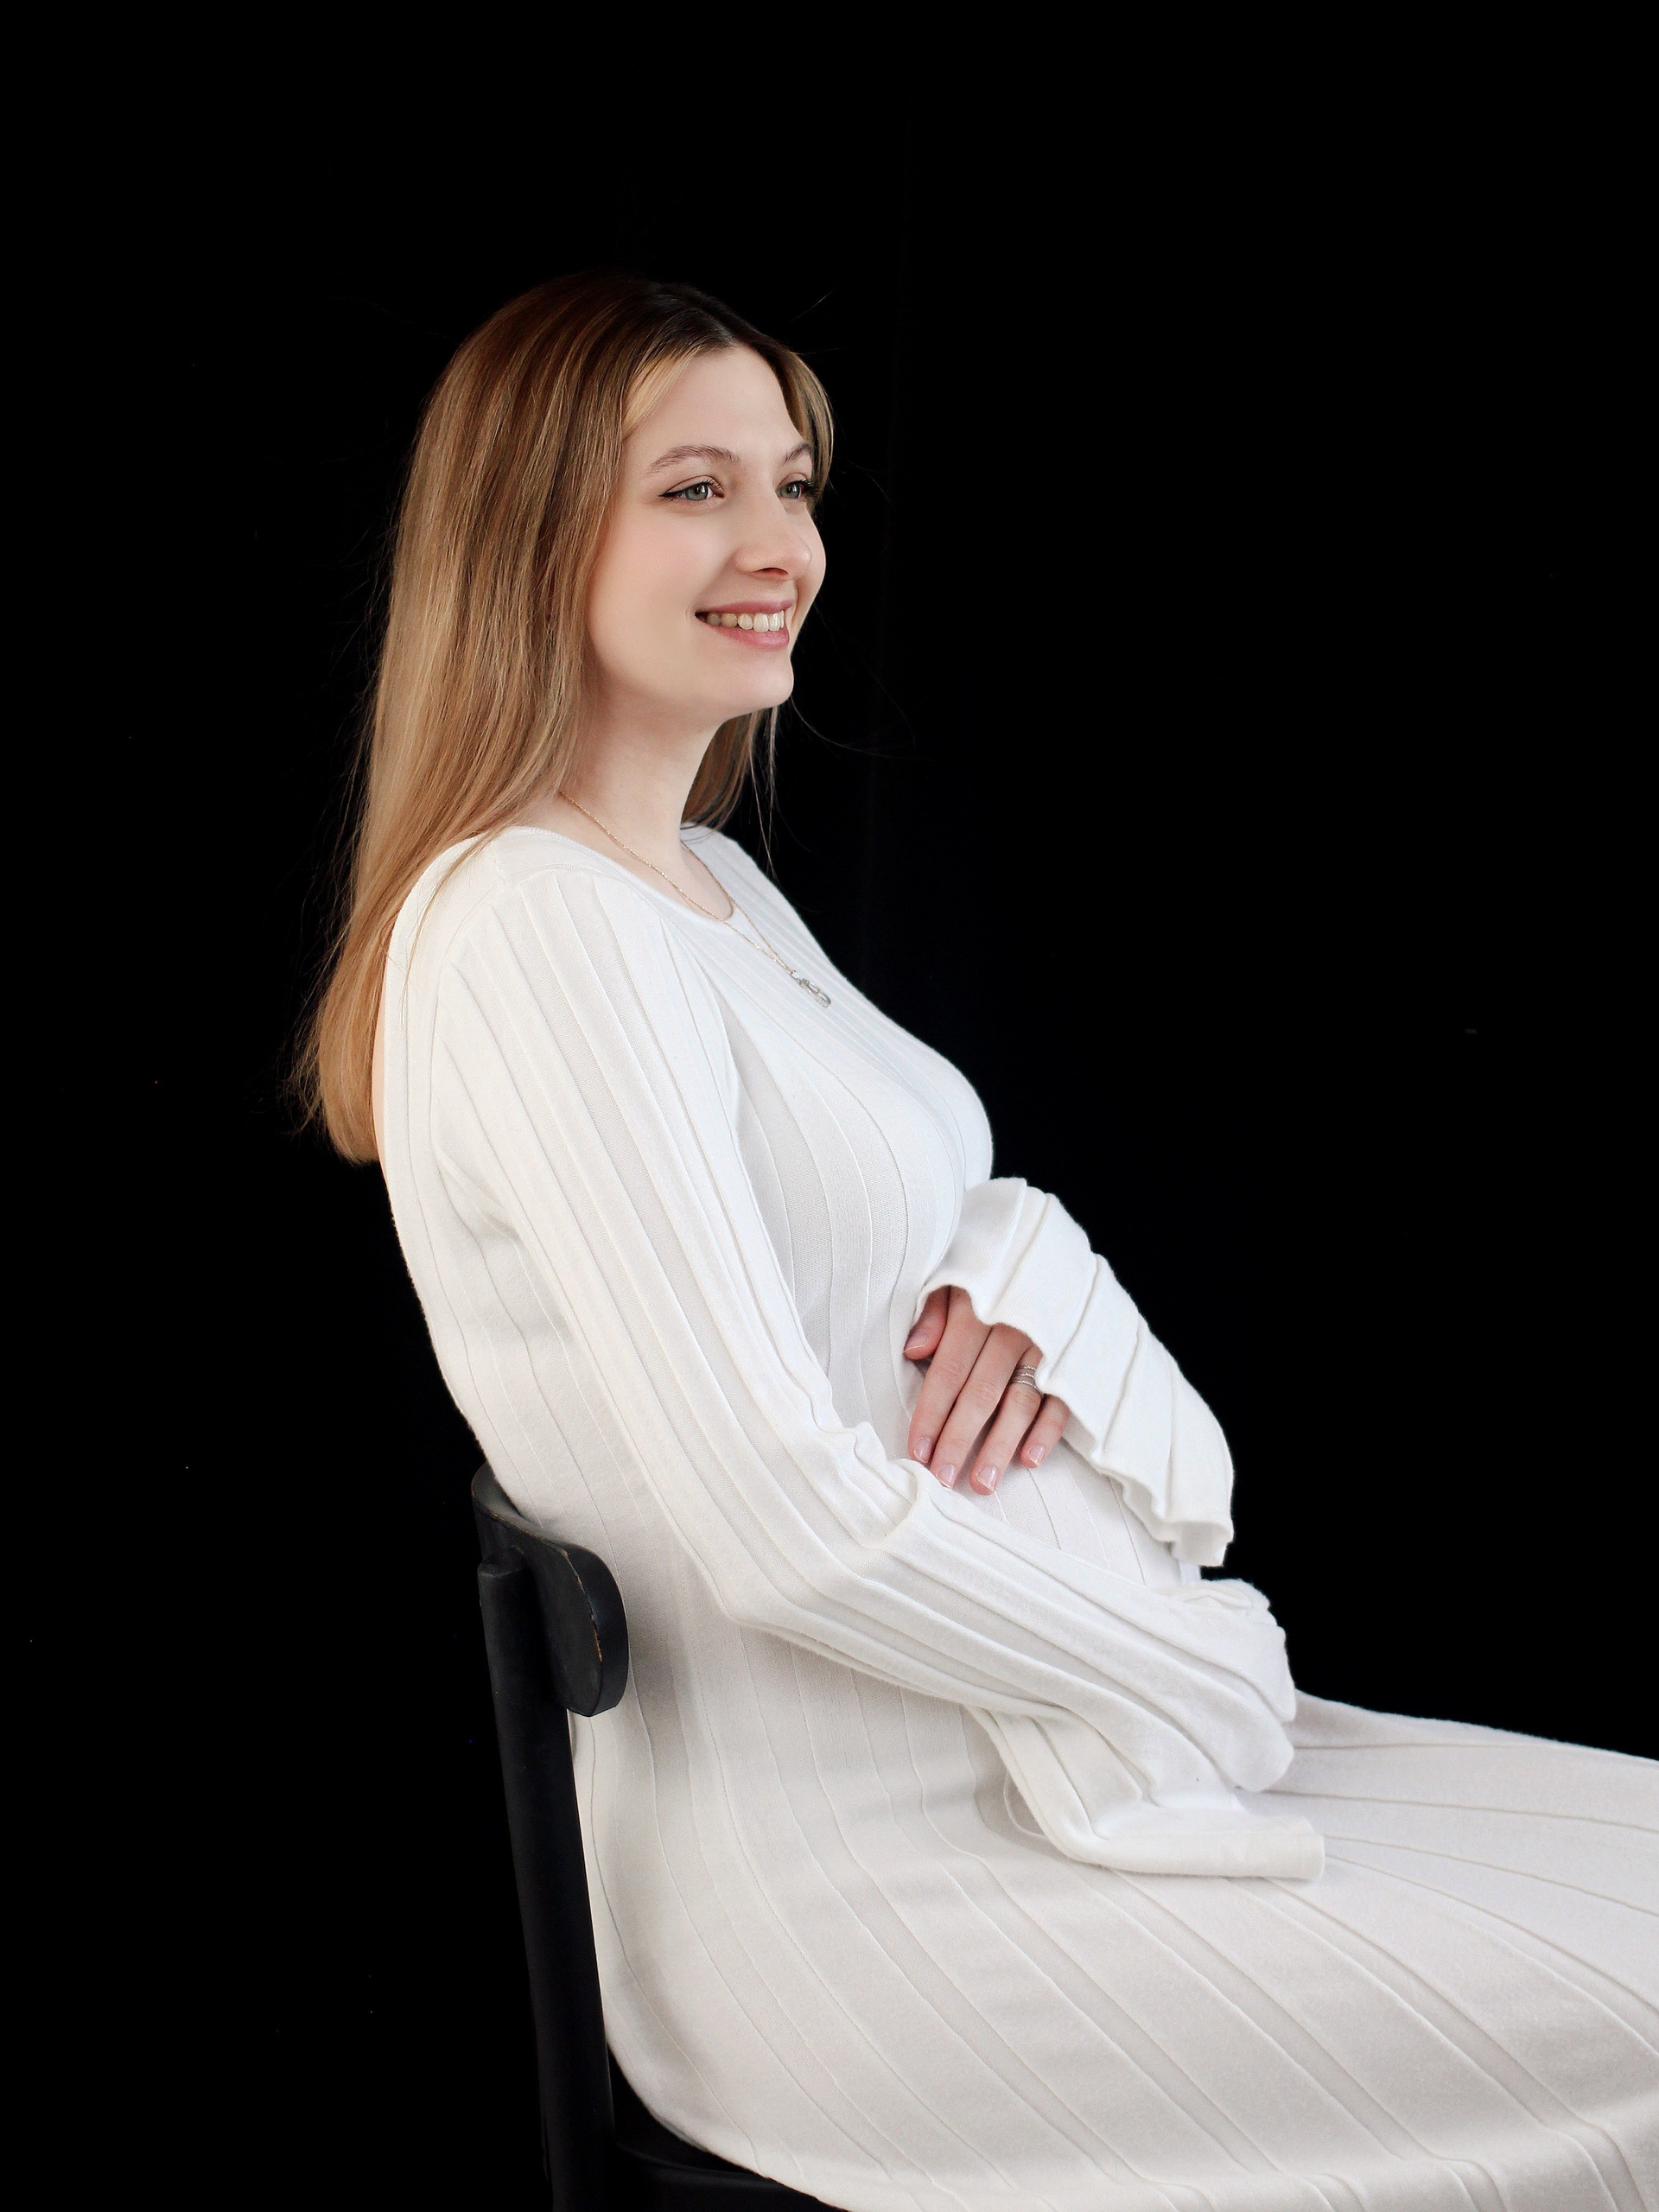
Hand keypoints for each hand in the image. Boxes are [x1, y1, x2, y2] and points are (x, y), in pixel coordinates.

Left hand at [903, 1285, 1070, 1493]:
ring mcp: (1049, 1345)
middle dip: (959, 1440)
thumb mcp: (957, 1273)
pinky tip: (1031, 1459)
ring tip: (983, 1482)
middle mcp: (1015, 1330)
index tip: (917, 1451)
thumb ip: (934, 1311)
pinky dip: (1048, 1430)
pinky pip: (1063, 1399)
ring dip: (1001, 1446)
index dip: (931, 1413)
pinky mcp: (1076, 1357)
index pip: (949, 1370)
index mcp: (980, 1309)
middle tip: (942, 1479)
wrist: (1055, 1245)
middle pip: (981, 1394)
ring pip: (1021, 1403)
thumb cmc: (994, 1267)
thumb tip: (913, 1351)